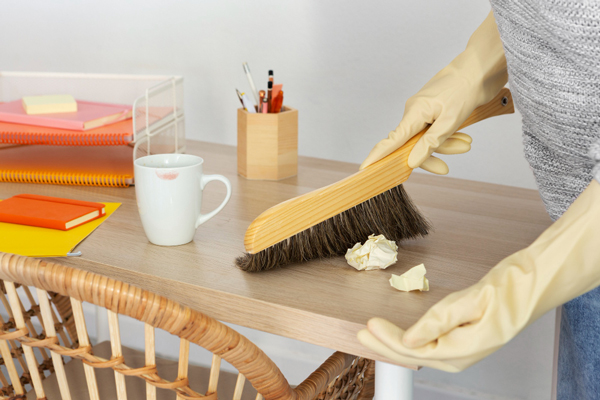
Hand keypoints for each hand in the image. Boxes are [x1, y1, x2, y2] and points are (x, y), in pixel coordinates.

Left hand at [358, 180, 599, 370]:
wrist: (533, 282)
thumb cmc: (508, 289)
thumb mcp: (471, 302)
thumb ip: (438, 323)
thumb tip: (409, 341)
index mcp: (463, 350)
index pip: (415, 351)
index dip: (388, 339)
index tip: (369, 324)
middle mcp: (461, 355)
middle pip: (413, 357)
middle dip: (384, 345)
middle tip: (360, 333)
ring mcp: (462, 348)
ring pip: (420, 353)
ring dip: (393, 344)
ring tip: (372, 334)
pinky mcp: (462, 337)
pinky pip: (429, 345)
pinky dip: (409, 340)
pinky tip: (399, 334)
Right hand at [360, 11, 507, 173]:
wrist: (482, 67)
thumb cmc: (465, 88)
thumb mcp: (449, 121)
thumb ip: (430, 143)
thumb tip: (411, 162)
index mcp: (414, 112)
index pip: (391, 140)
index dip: (377, 156)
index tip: (365, 169)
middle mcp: (415, 111)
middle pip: (414, 144)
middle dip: (431, 155)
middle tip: (444, 169)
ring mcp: (425, 111)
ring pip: (428, 138)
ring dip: (446, 145)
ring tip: (466, 144)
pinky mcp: (435, 110)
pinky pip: (436, 130)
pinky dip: (448, 136)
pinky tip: (463, 138)